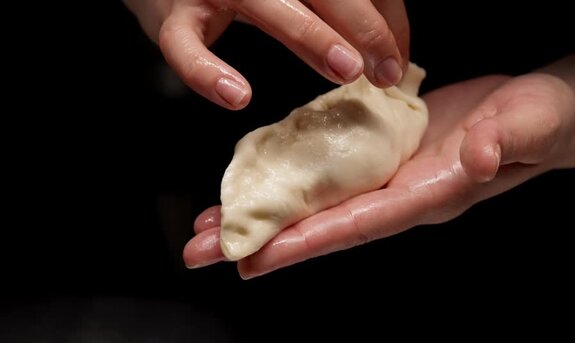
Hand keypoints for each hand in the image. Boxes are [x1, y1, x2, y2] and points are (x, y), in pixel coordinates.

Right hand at [124, 0, 407, 109]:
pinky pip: (183, 46)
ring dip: (309, 35)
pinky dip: (206, 72)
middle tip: (387, 70)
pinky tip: (238, 96)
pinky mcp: (170, 15)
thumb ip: (340, 14)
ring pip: (264, 5)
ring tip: (346, 70)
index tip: (397, 60)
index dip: (383, 17)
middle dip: (362, 26)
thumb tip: (393, 54)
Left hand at [183, 72, 574, 277]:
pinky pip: (327, 170)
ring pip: (315, 201)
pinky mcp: (381, 151)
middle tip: (203, 251)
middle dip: (261, 239)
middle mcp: (397, 194)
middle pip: (320, 224)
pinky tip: (260, 177)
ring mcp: (386, 175)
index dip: (304, 243)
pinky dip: (289, 178)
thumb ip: (504, 143)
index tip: (253, 258)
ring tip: (212, 223)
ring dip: (264, 212)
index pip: (356, 225)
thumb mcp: (529, 124)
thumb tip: (480, 157)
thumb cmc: (541, 120)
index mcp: (427, 195)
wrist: (538, 111)